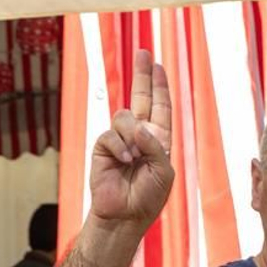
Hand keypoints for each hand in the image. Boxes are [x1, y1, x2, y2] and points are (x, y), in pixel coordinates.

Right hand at [89, 49, 173, 229]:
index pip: (160, 107)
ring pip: (124, 117)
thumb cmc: (148, 196)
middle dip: (142, 75)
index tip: (159, 66)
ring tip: (133, 159)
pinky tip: (123, 161)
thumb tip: (137, 126)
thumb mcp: (163, 170)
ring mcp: (120, 139)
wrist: (125, 214)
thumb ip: (155, 146)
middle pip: (141, 97)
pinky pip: (111, 134)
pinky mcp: (103, 146)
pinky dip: (119, 146)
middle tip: (143, 53)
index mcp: (159, 139)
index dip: (159, 86)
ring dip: (131, 136)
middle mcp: (140, 135)